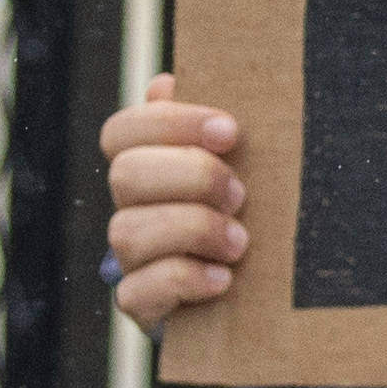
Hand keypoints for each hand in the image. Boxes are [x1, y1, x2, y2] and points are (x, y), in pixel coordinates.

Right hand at [105, 74, 247, 329]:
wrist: (262, 293)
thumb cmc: (254, 211)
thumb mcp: (246, 165)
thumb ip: (215, 127)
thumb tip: (169, 84)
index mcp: (148, 164)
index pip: (124, 130)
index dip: (171, 123)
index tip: (229, 132)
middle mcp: (131, 207)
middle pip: (126, 174)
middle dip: (191, 177)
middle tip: (240, 194)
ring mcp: (131, 257)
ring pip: (127, 232)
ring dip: (192, 229)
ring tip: (240, 243)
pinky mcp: (141, 303)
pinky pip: (136, 291)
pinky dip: (183, 280)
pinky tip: (222, 280)